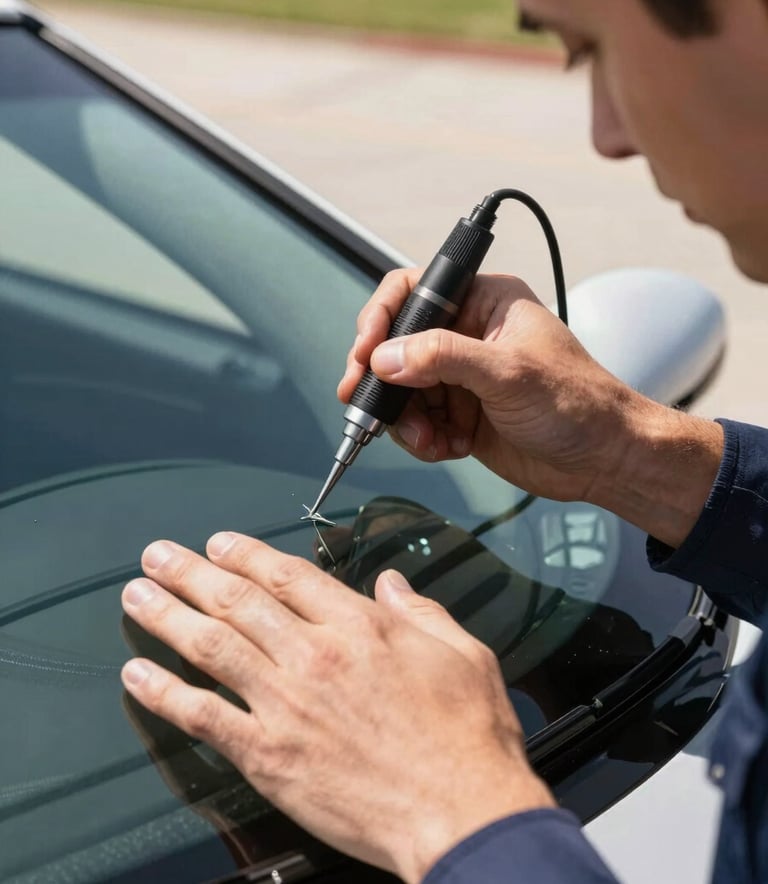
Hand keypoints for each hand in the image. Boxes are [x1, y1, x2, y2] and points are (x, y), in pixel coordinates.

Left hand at [120, 534, 553, 883]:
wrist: (463, 813)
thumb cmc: (469, 737)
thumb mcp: (462, 653)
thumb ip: (420, 611)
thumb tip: (392, 584)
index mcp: (360, 626)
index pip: (287, 576)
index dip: (246, 554)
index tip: (219, 542)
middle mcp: (314, 655)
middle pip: (238, 601)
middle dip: (191, 572)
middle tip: (158, 556)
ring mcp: (286, 705)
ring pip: (211, 647)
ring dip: (167, 617)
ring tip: (137, 596)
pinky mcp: (269, 756)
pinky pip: (203, 717)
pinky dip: (164, 693)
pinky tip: (138, 675)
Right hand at [338, 269, 723, 545]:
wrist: (604, 460)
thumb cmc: (577, 403)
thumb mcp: (508, 373)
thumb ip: (443, 358)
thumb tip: (385, 358)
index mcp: (485, 302)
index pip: (413, 291)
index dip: (381, 319)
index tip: (365, 354)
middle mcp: (468, 334)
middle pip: (398, 345)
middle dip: (383, 380)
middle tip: (363, 403)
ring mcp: (462, 376)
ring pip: (402, 389)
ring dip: (404, 418)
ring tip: (427, 440)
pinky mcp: (460, 414)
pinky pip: (418, 421)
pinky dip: (422, 439)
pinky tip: (446, 449)